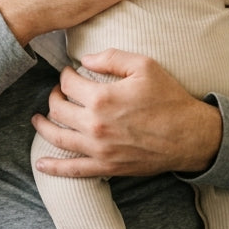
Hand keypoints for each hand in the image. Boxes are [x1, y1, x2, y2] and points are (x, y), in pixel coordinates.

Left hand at [31, 49, 220, 177]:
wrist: (190, 136)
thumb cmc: (169, 99)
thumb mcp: (144, 66)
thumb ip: (111, 57)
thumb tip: (85, 59)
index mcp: (102, 98)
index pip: (68, 83)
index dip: (65, 74)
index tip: (69, 72)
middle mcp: (95, 125)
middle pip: (58, 109)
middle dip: (53, 97)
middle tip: (58, 92)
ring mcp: (99, 149)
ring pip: (57, 137)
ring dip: (43, 127)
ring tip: (38, 119)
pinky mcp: (106, 167)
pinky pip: (73, 170)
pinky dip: (54, 168)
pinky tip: (41, 164)